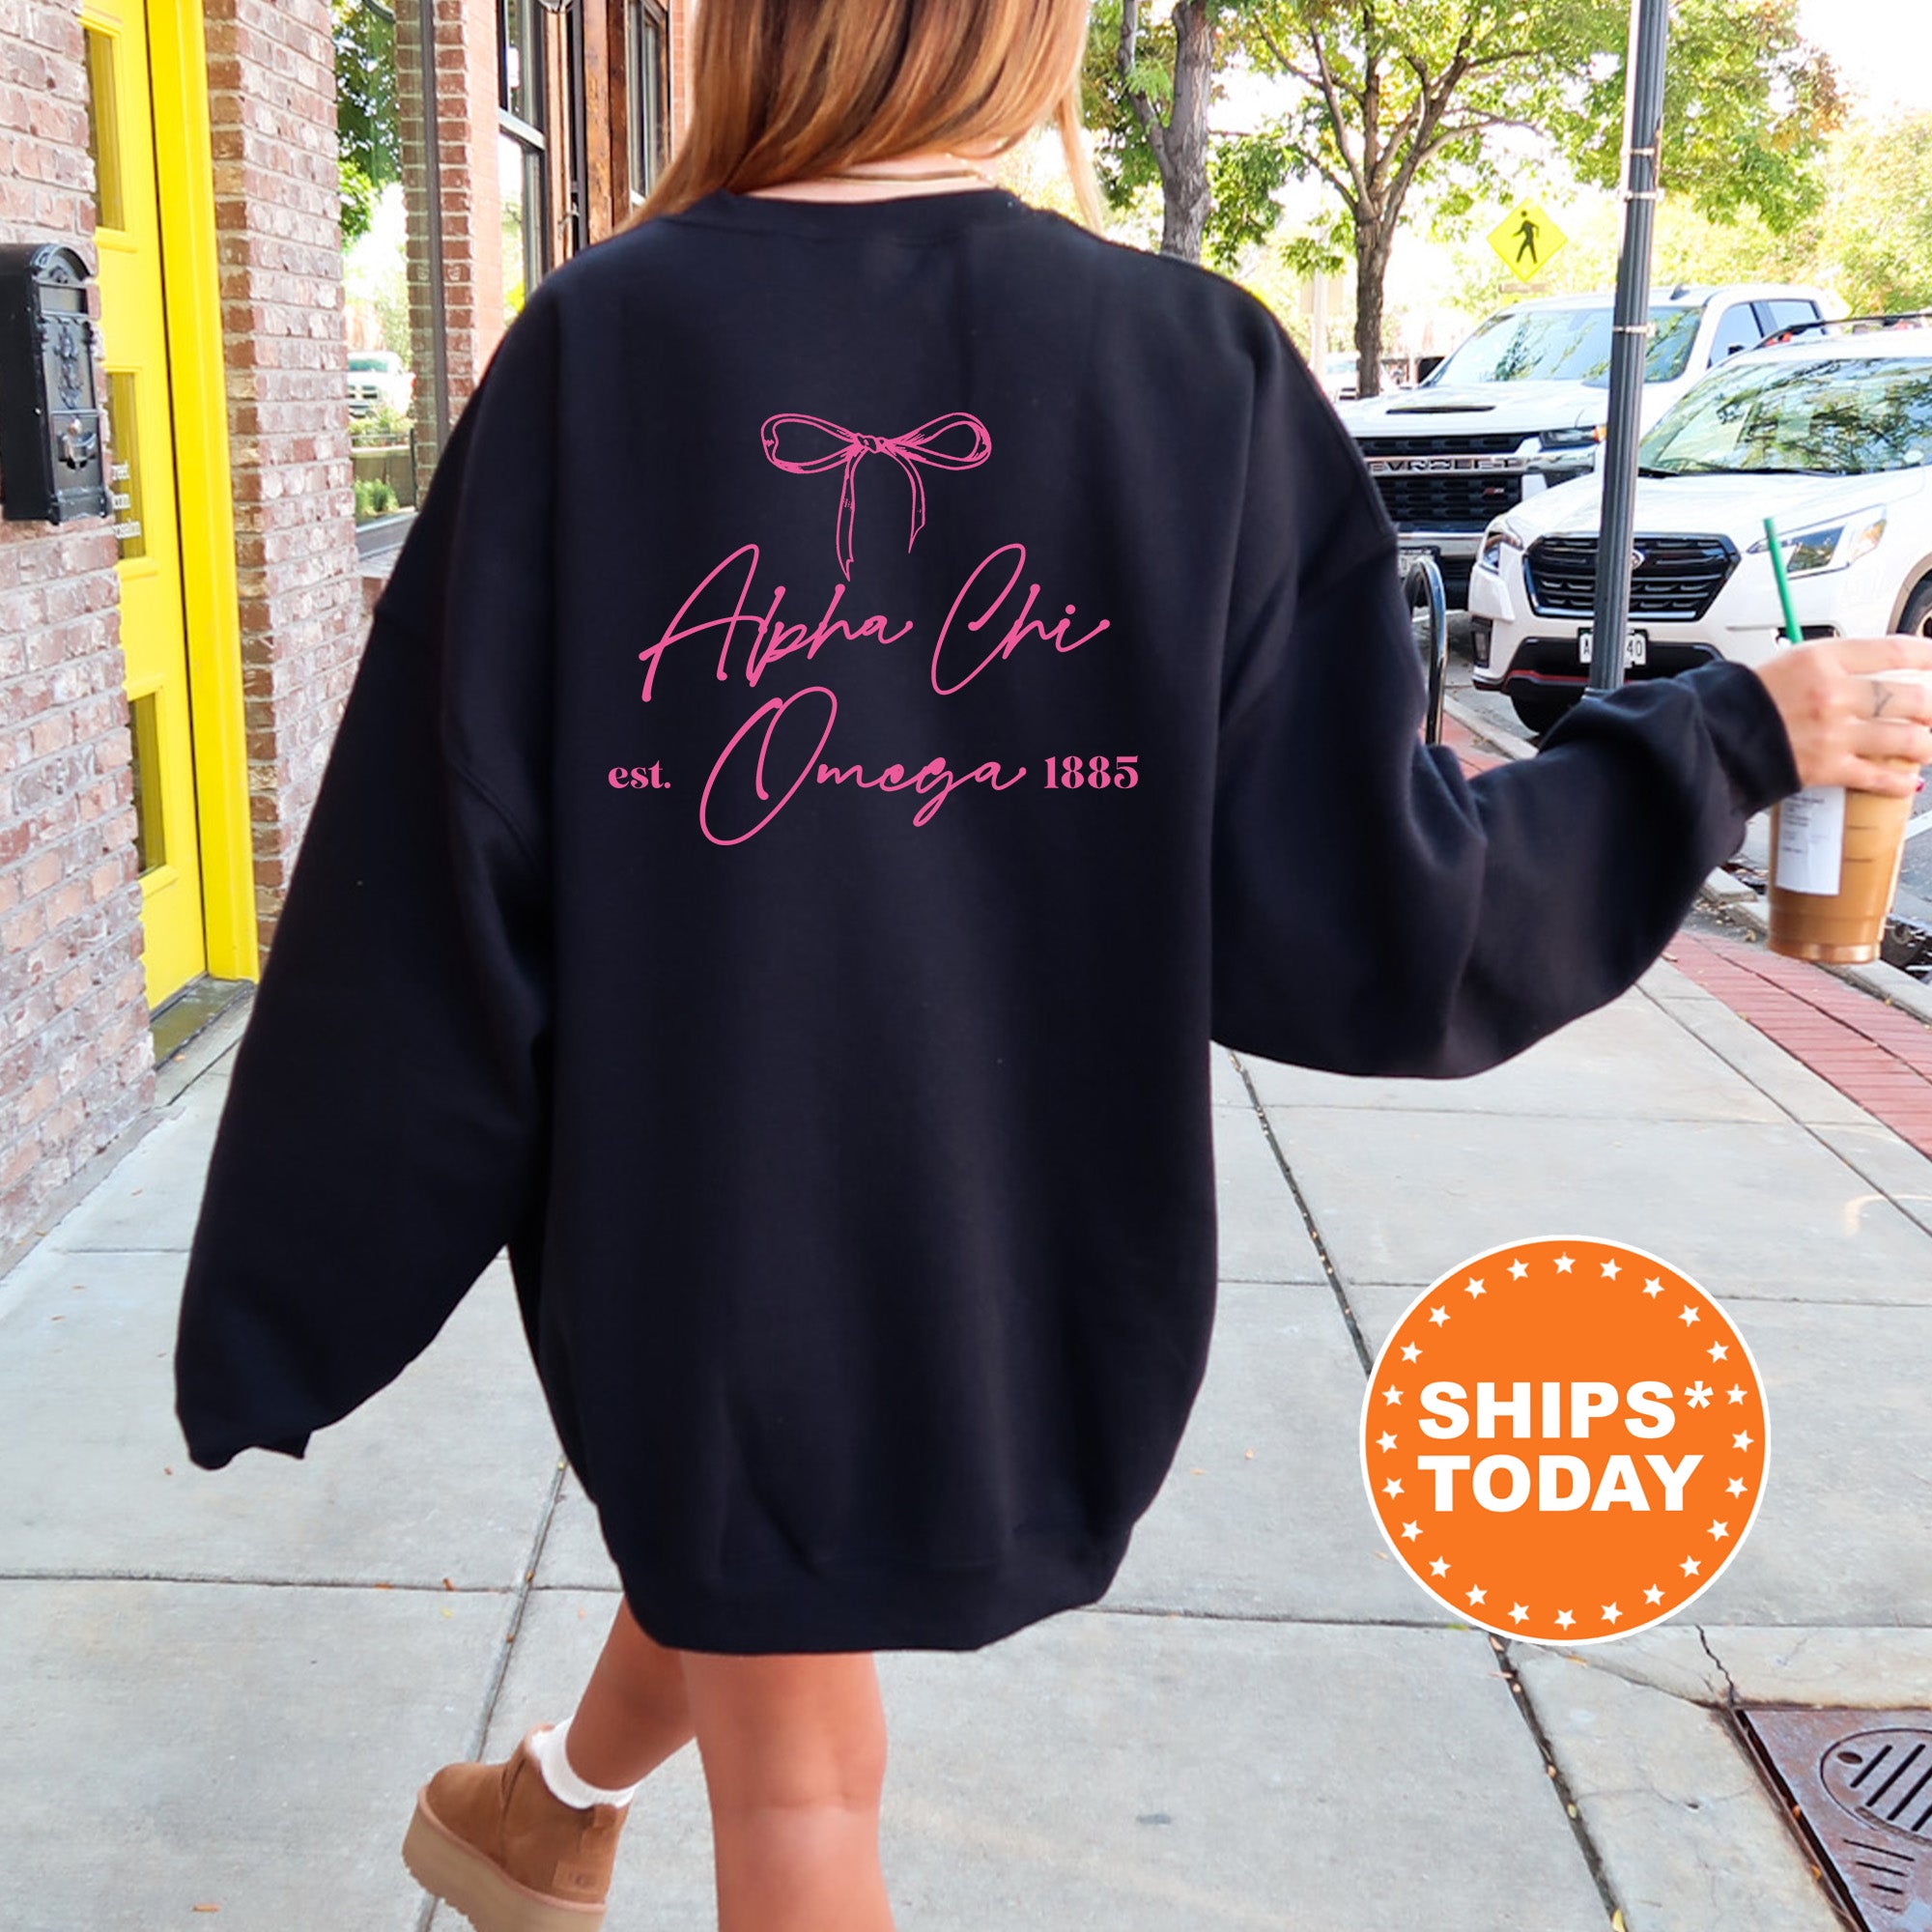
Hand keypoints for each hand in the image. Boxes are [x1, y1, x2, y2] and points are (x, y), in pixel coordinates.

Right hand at [1751, 635, 1931, 797]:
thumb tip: (1860, 672)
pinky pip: (1876, 776)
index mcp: (1822, 659)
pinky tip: (1908, 783)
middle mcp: (1834, 693)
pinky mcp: (1825, 768)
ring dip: (1927, 745)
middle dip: (1931, 707)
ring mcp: (1833, 733)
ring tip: (1930, 746)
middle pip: (1910, 697)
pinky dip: (1897, 783)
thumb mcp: (1784, 665)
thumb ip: (1826, 666)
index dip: (1926, 654)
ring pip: (1906, 739)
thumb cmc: (1735, 702)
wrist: (1704, 738)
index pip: (1892, 651)